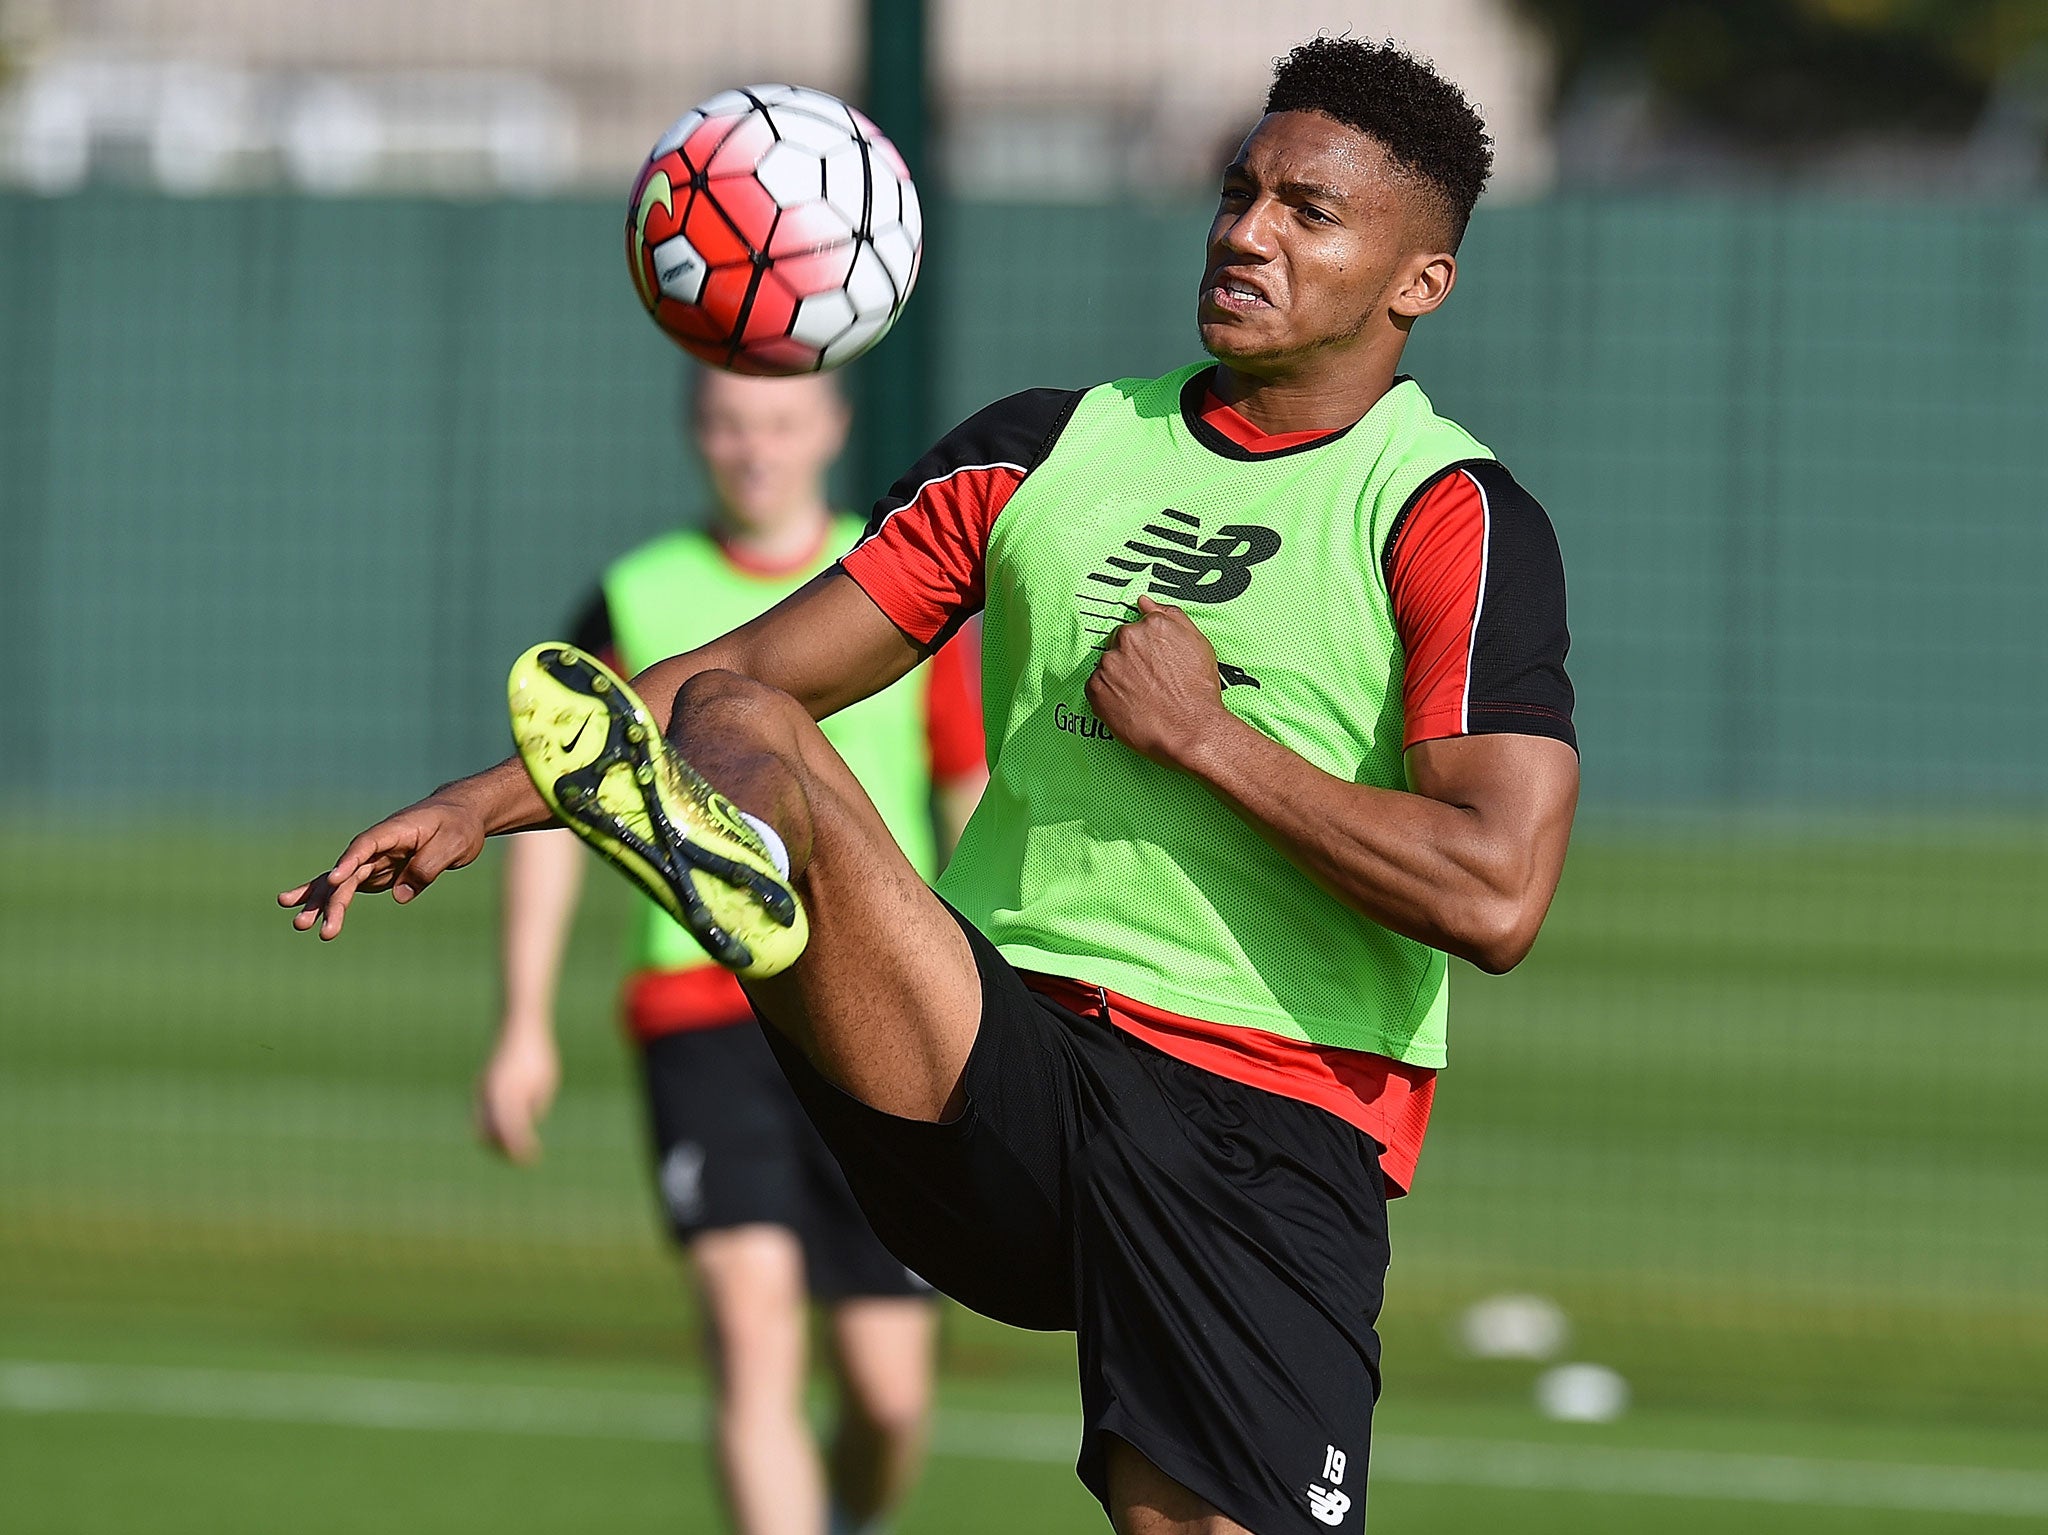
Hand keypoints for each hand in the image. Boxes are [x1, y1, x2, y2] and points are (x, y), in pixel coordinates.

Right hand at [277, 795, 488, 939]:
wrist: (460, 816)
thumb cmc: (458, 825)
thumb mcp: (453, 844)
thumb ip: (427, 868)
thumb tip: (399, 896)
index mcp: (394, 830)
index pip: (366, 845)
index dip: (350, 861)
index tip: (334, 879)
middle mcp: (377, 845)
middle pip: (350, 872)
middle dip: (332, 898)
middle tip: (314, 924)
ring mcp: (374, 860)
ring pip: (343, 883)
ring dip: (322, 904)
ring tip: (299, 925)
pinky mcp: (376, 873)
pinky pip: (349, 887)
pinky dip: (329, 900)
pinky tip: (308, 915)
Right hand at [475, 1027, 559, 1164]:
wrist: (517, 1028)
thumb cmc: (537, 1055)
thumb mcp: (544, 1083)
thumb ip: (533, 1107)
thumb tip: (523, 1126)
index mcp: (509, 1095)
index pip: (513, 1133)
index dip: (521, 1150)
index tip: (532, 1158)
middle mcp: (491, 1095)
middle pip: (491, 1136)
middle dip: (504, 1152)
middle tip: (522, 1158)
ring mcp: (482, 1091)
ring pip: (481, 1127)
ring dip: (495, 1142)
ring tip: (515, 1149)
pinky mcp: (480, 1087)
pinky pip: (480, 1116)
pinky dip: (490, 1128)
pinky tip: (507, 1131)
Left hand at [1085, 595, 1235, 767]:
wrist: (1190, 729)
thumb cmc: (1198, 690)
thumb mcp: (1197, 643)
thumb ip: (1170, 615)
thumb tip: (1144, 601)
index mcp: (1150, 625)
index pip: (1135, 629)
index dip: (1144, 650)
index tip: (1152, 665)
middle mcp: (1127, 639)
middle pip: (1118, 645)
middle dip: (1129, 661)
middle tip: (1148, 683)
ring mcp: (1108, 664)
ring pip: (1106, 666)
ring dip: (1118, 678)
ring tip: (1140, 697)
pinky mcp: (1096, 689)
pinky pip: (1095, 687)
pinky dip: (1107, 696)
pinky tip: (1128, 706)